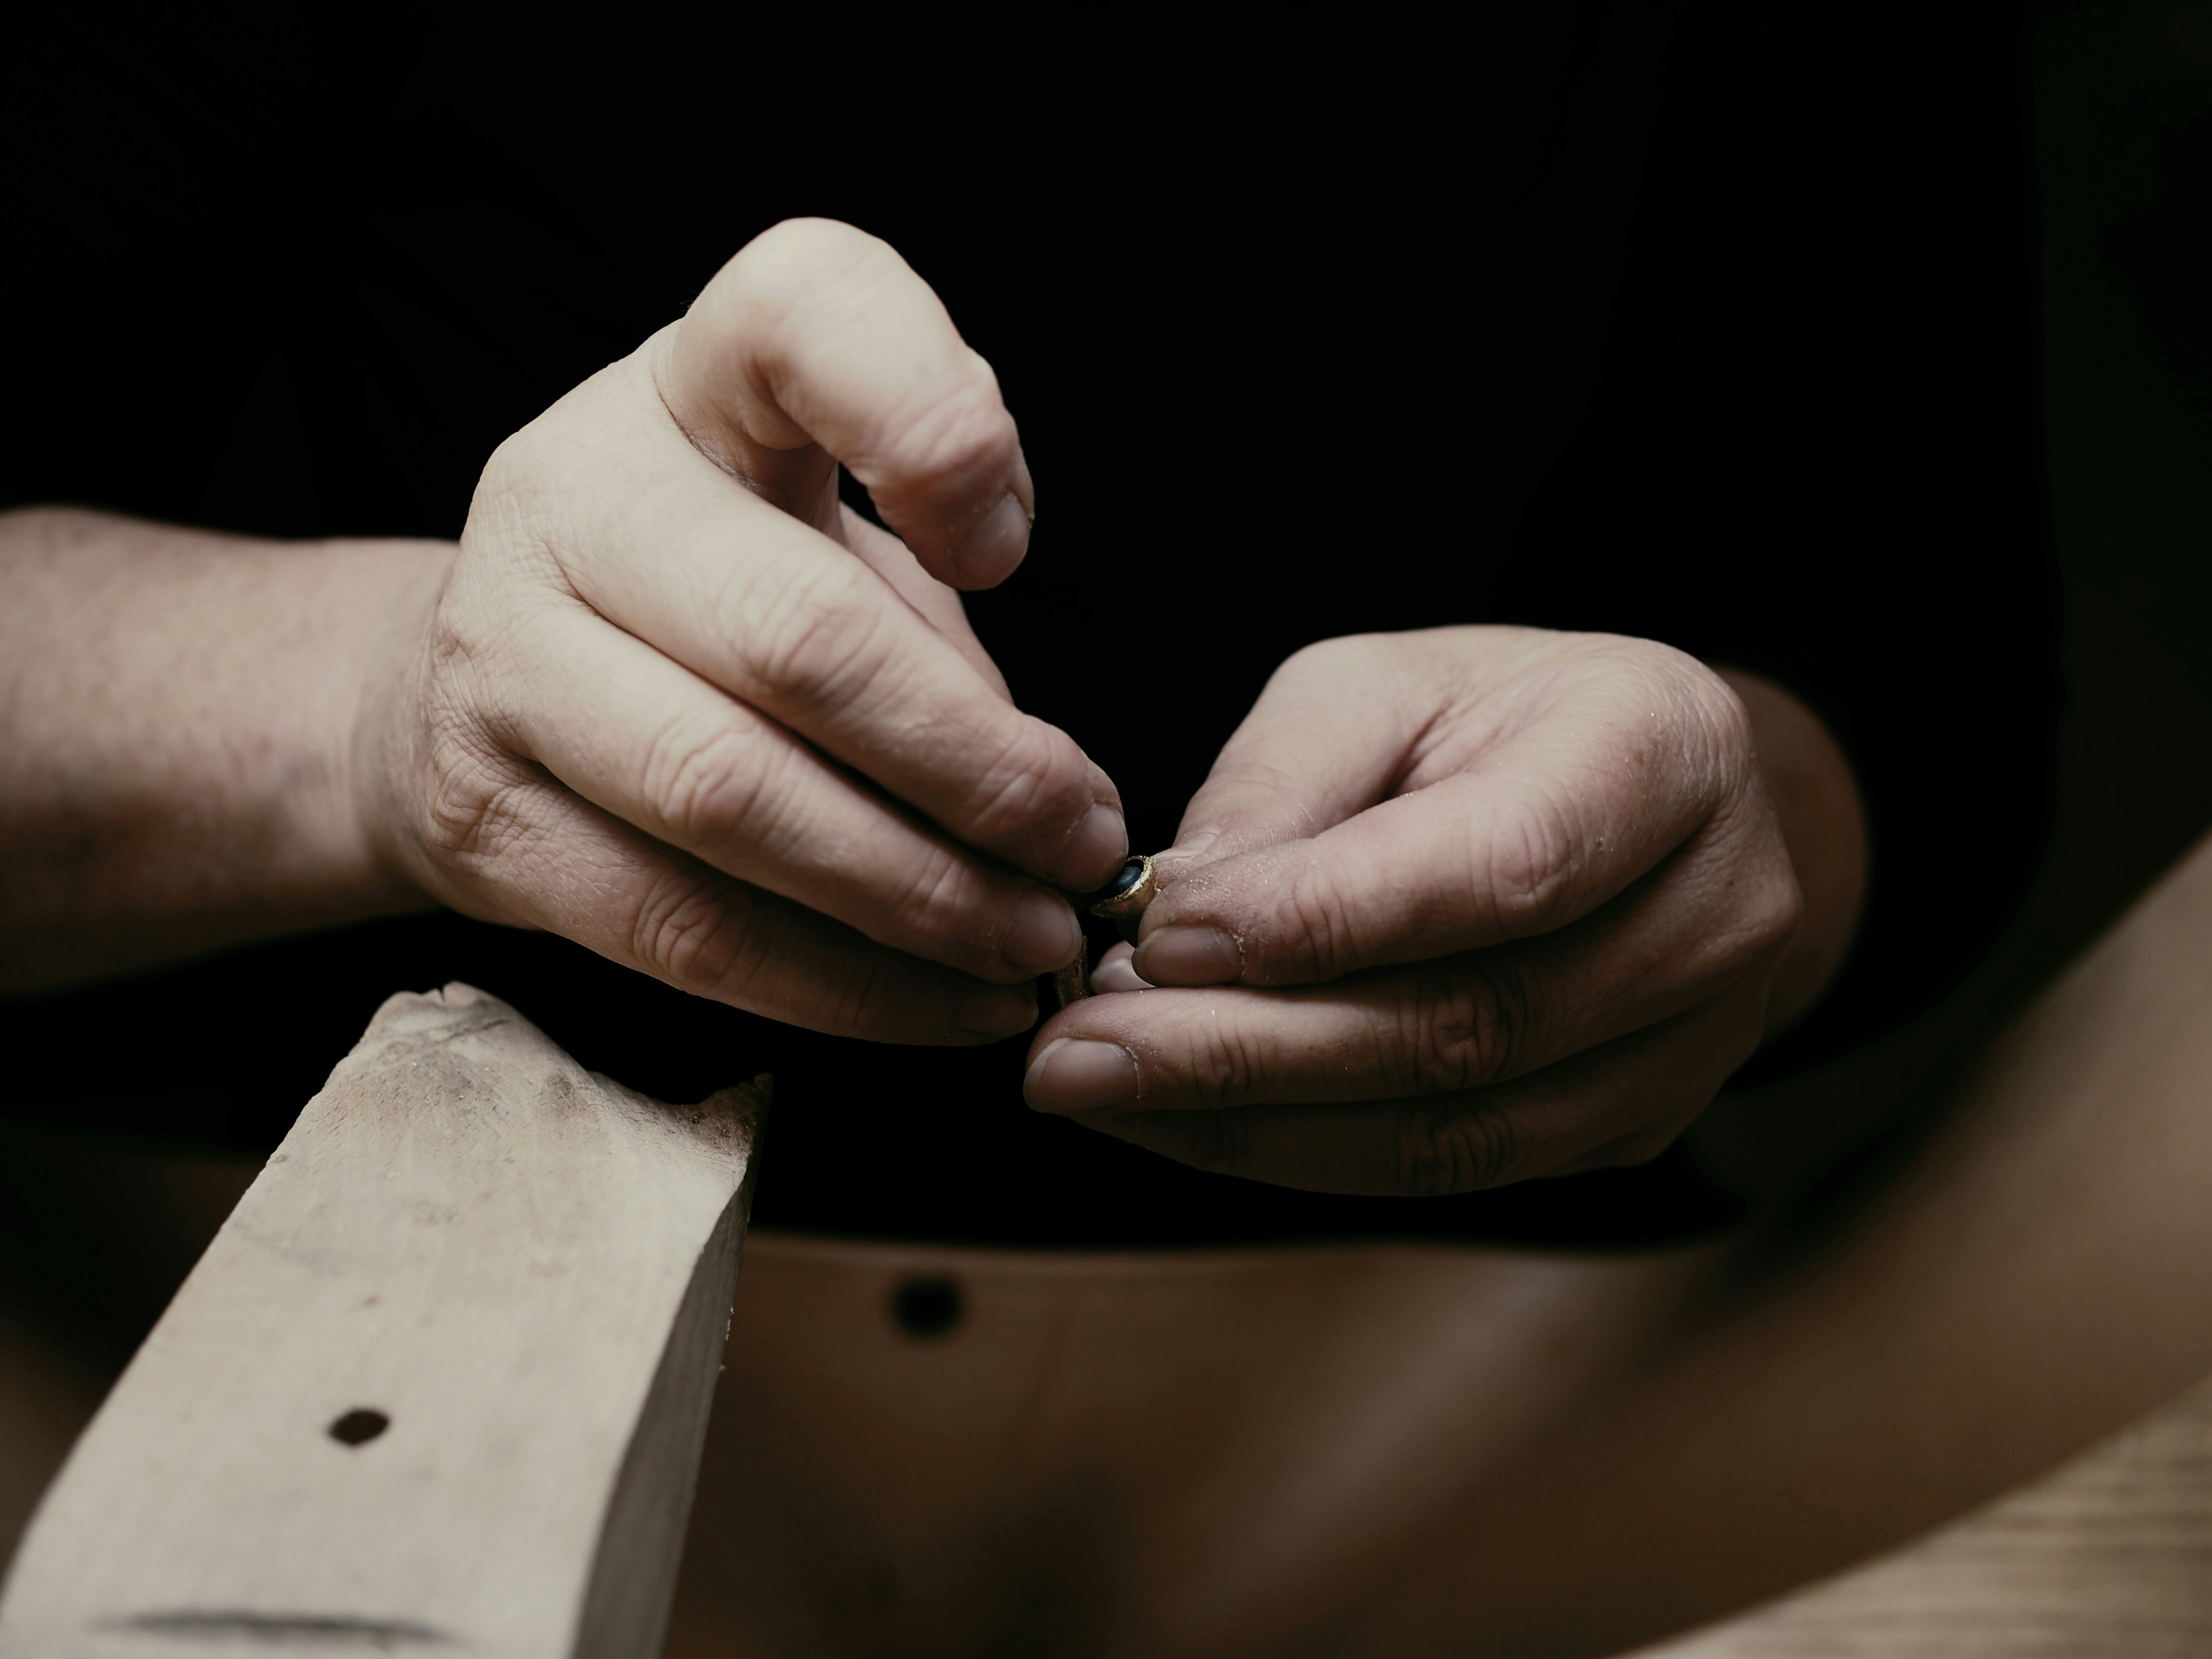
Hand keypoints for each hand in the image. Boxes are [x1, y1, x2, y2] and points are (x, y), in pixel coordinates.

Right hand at [354, 220, 1124, 1041]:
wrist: (479, 684)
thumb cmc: (720, 594)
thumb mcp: (818, 523)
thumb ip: (936, 594)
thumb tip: (1060, 792)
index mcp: (691, 380)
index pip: (807, 308)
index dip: (936, 423)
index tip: (1011, 551)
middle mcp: (572, 490)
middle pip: (799, 634)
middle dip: (977, 770)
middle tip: (1083, 850)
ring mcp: (500, 652)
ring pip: (736, 799)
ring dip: (918, 897)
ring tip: (1032, 950)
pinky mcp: (480, 814)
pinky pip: (680, 927)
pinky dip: (838, 987)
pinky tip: (943, 1008)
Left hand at [1023, 628, 1865, 1192]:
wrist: (1644, 799)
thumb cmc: (1493, 719)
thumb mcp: (1382, 684)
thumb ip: (1284, 785)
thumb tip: (1164, 919)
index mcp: (1664, 754)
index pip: (1502, 867)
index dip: (1325, 920)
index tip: (1155, 940)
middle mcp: (1709, 918)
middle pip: (1467, 1025)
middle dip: (1245, 1051)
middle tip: (1071, 1052)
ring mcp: (1686, 1048)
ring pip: (1451, 1133)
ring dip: (1250, 1124)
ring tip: (1094, 1092)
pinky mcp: (1627, 1128)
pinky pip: (1447, 1172)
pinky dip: (1295, 1153)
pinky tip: (1179, 1119)